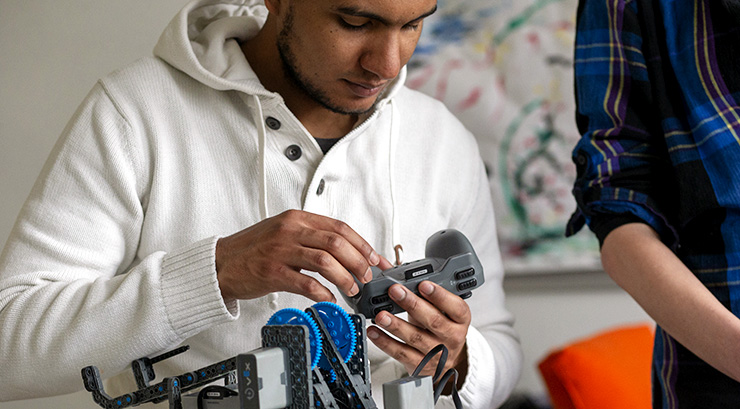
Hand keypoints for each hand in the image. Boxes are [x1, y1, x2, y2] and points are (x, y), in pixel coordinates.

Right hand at [215, 210, 381, 301]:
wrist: (220, 263)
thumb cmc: (253, 250)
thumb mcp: (283, 233)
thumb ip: (311, 237)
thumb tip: (345, 251)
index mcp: (296, 218)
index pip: (339, 227)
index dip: (362, 244)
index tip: (374, 259)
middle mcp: (290, 230)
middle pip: (336, 242)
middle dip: (357, 261)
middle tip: (365, 277)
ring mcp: (280, 250)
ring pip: (325, 260)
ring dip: (345, 277)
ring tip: (352, 289)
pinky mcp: (272, 272)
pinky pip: (306, 283)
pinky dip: (323, 293)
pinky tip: (330, 299)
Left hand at [366, 281, 469, 384]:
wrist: (446, 360)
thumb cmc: (440, 327)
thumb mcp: (439, 307)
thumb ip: (420, 289)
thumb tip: (392, 270)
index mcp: (460, 319)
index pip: (456, 306)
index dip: (440, 295)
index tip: (423, 284)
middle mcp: (451, 336)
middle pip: (433, 321)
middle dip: (412, 304)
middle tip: (395, 291)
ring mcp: (436, 352)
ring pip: (415, 338)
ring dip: (396, 325)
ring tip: (381, 315)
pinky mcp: (420, 365)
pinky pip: (401, 353)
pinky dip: (385, 342)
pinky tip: (374, 332)